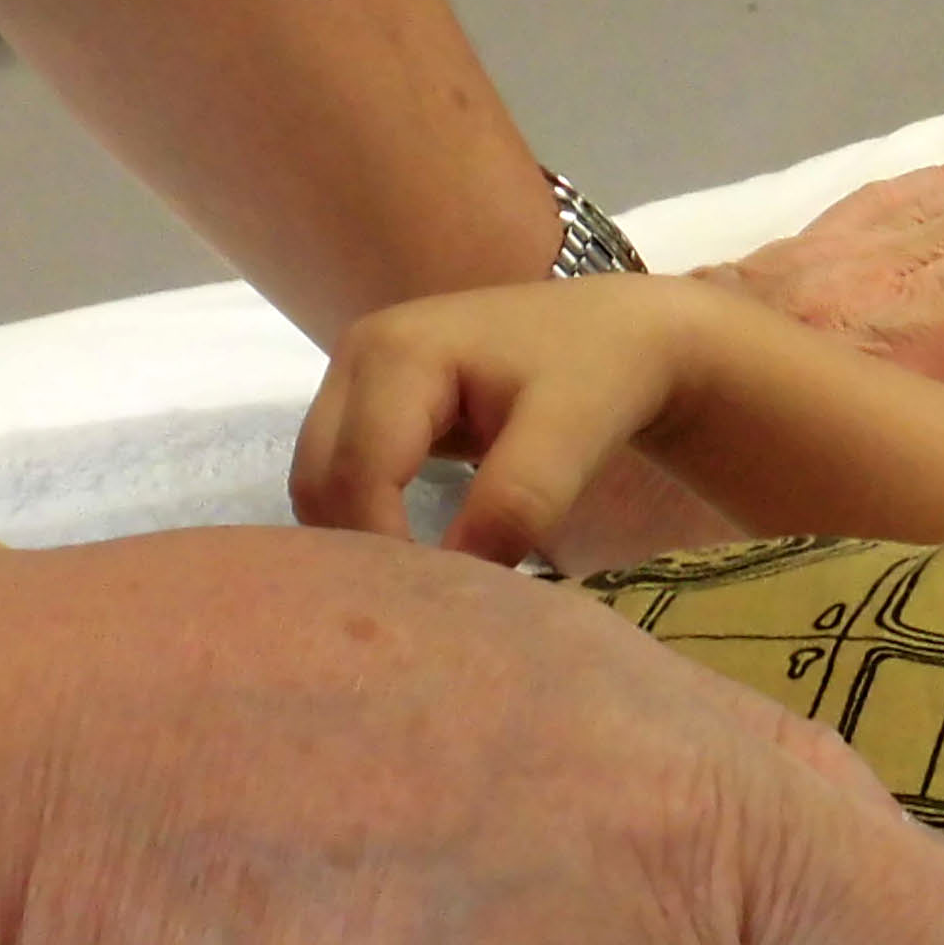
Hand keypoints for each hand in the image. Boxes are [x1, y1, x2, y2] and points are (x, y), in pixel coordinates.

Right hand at [292, 273, 733, 572]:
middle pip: (321, 480)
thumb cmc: (602, 372)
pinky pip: (348, 477)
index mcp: (395, 353)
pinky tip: (422, 561)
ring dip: (362, 539)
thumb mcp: (572, 431)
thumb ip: (518, 499)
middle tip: (422, 612)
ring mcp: (357, 379)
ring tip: (424, 593)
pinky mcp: (374, 406)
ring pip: (324, 483)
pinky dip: (374, 522)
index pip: (356, 473)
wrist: (622, 333)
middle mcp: (356, 357)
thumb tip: (458, 575)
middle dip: (361, 549)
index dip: (384, 547)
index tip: (432, 609)